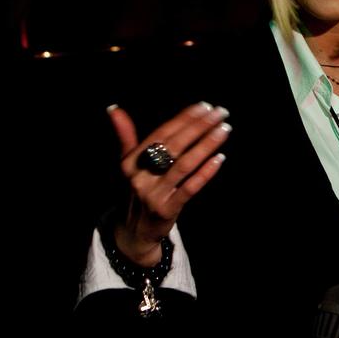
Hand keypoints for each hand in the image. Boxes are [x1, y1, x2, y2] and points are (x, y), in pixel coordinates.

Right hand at [108, 103, 231, 265]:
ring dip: (206, 145)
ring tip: (224, 130)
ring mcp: (154, 194)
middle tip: (220, 113)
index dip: (184, 118)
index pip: (161, 133)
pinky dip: (205, 172)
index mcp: (131, 161)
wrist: (133, 231)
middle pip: (174, 145)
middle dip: (199, 126)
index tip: (204, 106)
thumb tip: (114, 109)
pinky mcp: (167, 210)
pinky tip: (219, 158)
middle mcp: (140, 176)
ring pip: (184, 164)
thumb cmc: (136, 190)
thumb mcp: (128, 165)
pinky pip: (190, 188)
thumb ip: (126, 136)